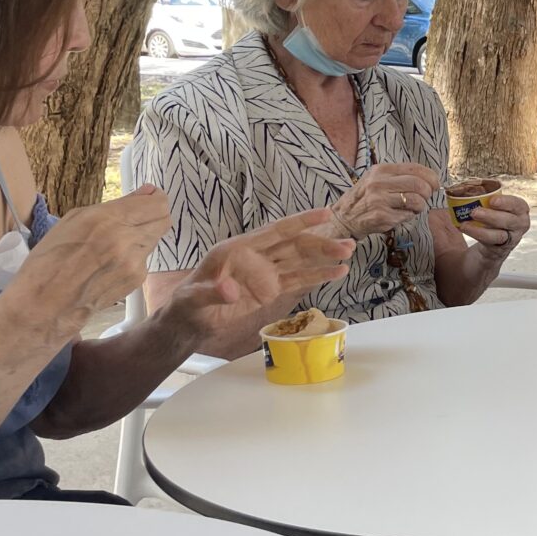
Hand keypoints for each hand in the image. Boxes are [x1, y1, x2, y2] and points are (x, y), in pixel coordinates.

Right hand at [4, 188, 170, 342]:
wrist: (46, 302)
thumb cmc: (51, 259)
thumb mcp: (74, 220)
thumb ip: (116, 206)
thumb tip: (145, 193)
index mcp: (108, 220)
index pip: (157, 203)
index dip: (155, 198)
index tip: (149, 197)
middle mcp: (126, 240)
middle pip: (163, 220)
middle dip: (152, 215)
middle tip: (135, 217)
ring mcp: (135, 262)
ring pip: (154, 240)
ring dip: (141, 237)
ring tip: (114, 244)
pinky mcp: (137, 279)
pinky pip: (144, 260)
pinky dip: (133, 257)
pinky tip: (110, 263)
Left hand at [169, 211, 354, 344]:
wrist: (190, 322)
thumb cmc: (187, 305)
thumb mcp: (193, 299)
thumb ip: (212, 293)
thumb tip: (230, 291)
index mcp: (237, 249)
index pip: (273, 232)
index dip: (299, 222)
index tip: (324, 213)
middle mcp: (255, 257)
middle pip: (293, 245)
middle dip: (320, 243)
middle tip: (346, 245)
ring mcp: (265, 273)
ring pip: (299, 260)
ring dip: (324, 256)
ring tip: (349, 253)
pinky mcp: (270, 290)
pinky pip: (297, 280)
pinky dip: (317, 276)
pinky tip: (337, 272)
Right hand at [326, 163, 440, 237]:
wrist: (343, 218)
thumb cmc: (365, 198)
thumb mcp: (378, 179)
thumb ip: (400, 176)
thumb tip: (430, 178)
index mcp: (381, 170)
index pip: (415, 168)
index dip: (431, 177)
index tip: (436, 184)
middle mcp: (379, 183)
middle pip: (420, 185)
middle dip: (428, 193)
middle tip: (424, 198)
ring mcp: (379, 200)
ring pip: (417, 201)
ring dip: (420, 207)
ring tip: (411, 208)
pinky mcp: (381, 217)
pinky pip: (407, 216)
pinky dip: (408, 217)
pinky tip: (399, 215)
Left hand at [459, 192, 530, 252]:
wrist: (491, 246)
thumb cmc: (492, 219)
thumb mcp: (493, 207)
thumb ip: (482, 198)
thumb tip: (458, 189)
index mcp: (520, 209)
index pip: (518, 204)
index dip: (507, 202)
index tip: (492, 200)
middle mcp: (520, 224)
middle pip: (509, 221)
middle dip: (491, 216)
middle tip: (475, 212)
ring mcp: (511, 239)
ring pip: (499, 235)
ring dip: (481, 230)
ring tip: (465, 224)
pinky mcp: (500, 249)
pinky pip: (489, 243)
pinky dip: (476, 236)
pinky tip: (464, 229)